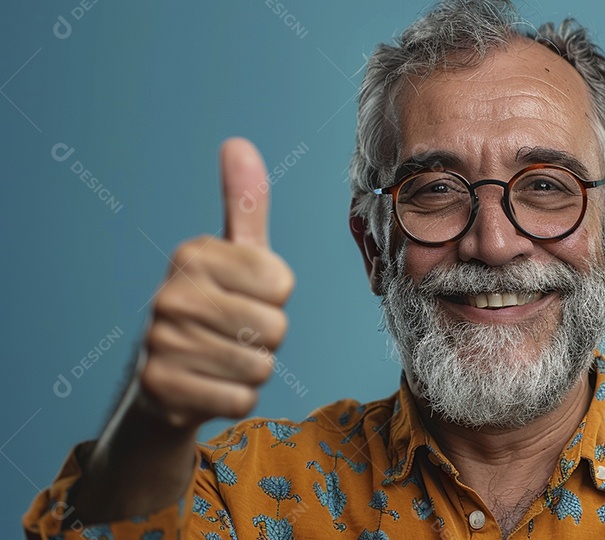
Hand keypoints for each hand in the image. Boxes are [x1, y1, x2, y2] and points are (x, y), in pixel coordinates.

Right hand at [137, 138, 294, 429]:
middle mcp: (171, 294)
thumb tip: (238, 143)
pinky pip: (240, 398)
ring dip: (251, 368)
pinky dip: (235, 397)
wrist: (166, 378)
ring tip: (221, 356)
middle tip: (233, 331)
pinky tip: (209, 384)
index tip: (245, 296)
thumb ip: (244, 204)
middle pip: (275, 327)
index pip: (282, 284)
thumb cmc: (215, 306)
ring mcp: (161, 342)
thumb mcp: (233, 254)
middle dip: (266, 338)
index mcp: (193, 255)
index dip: (275, 298)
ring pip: (260, 365)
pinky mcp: (162, 389)